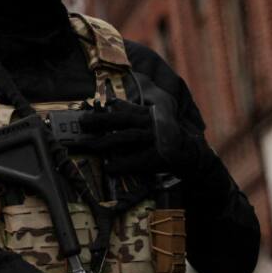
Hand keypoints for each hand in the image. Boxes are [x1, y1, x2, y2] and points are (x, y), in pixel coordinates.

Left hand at [78, 98, 201, 175]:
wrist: (189, 154)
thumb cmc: (164, 137)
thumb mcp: (152, 119)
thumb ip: (134, 112)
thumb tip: (111, 103)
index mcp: (148, 114)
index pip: (124, 109)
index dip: (104, 110)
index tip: (86, 110)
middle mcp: (150, 124)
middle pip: (122, 121)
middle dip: (100, 121)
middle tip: (82, 124)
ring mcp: (154, 140)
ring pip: (126, 138)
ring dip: (106, 142)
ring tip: (89, 146)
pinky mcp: (157, 157)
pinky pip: (136, 161)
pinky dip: (121, 164)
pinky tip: (109, 168)